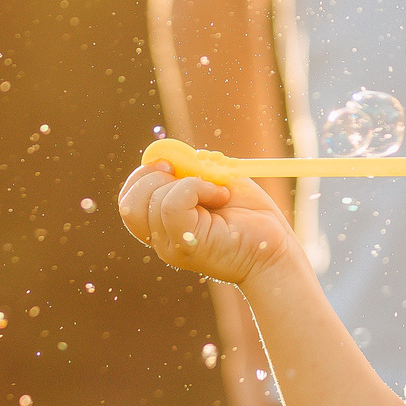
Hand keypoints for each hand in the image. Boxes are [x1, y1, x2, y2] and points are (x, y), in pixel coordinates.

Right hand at [117, 162, 297, 284]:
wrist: (276, 251)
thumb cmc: (252, 219)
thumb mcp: (218, 183)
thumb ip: (193, 170)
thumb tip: (174, 154)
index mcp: (164, 226)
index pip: (129, 200)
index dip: (142, 176)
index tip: (171, 164)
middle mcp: (162, 240)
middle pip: (129, 201)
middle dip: (153, 176)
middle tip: (190, 174)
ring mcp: (171, 245)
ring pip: (151, 201)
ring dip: (186, 183)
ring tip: (218, 192)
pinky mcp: (186, 245)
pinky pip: (172, 205)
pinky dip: (195, 188)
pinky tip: (220, 197)